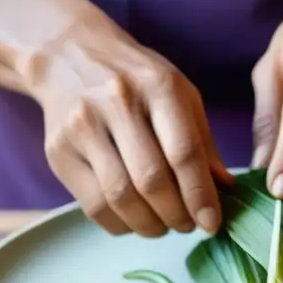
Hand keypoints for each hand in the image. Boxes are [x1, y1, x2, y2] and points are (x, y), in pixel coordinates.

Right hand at [26, 5, 231, 236]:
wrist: (69, 56)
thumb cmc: (136, 80)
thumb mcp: (179, 94)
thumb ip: (202, 140)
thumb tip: (224, 188)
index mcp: (157, 86)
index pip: (183, 152)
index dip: (200, 195)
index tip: (211, 222)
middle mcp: (116, 102)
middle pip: (151, 180)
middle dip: (176, 215)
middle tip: (187, 225)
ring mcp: (82, 127)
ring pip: (120, 198)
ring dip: (149, 225)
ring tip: (163, 226)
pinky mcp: (58, 151)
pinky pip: (92, 205)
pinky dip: (120, 225)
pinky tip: (133, 220)